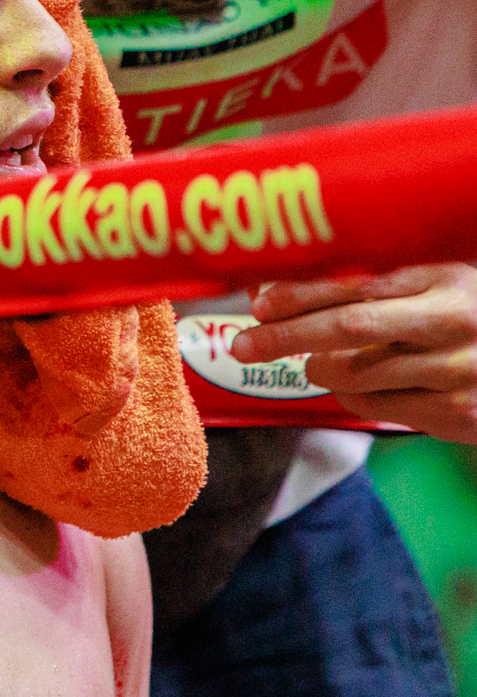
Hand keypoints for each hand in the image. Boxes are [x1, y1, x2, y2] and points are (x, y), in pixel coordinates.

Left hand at [229, 264, 476, 441]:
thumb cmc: (467, 317)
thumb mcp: (432, 286)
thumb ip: (367, 286)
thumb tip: (271, 289)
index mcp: (443, 280)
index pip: (356, 285)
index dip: (301, 294)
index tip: (259, 304)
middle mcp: (453, 323)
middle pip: (349, 327)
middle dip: (285, 336)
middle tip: (243, 345)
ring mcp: (458, 372)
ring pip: (355, 376)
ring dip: (321, 369)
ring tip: (319, 362)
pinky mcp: (457, 415)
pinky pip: (376, 408)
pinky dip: (352, 397)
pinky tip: (363, 384)